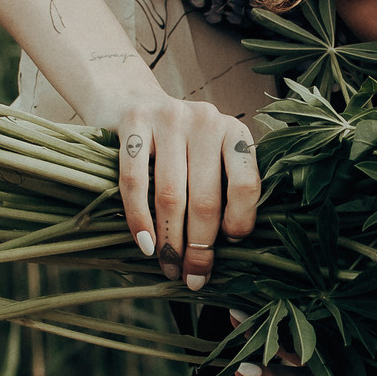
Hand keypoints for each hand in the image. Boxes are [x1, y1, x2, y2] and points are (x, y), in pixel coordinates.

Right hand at [108, 93, 259, 291]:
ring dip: (170, 241)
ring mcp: (169, 117)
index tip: (229, 246)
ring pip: (171, 195)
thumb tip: (230, 249)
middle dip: (200, 247)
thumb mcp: (210, 156)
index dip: (239, 222)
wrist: (130, 98)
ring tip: (169, 267)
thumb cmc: (178, 144)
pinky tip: (145, 244)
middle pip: (206, 198)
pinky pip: (135, 182)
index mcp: (235, 132)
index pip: (246, 184)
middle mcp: (206, 120)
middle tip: (194, 277)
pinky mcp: (133, 121)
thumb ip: (223, 187)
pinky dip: (139, 219)